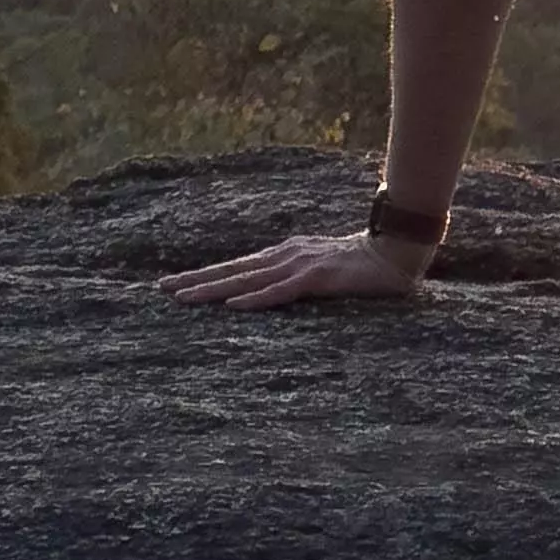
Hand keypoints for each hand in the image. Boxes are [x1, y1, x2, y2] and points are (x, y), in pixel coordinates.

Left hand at [159, 230, 433, 311]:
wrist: (398, 252)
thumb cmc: (364, 263)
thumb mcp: (322, 265)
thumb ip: (297, 274)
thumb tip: (273, 283)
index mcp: (286, 254)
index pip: (238, 266)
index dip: (206, 274)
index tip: (175, 282)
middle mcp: (287, 256)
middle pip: (233, 271)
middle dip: (196, 280)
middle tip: (161, 289)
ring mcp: (301, 266)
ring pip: (248, 280)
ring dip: (214, 289)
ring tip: (184, 298)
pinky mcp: (318, 278)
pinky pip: (281, 292)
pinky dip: (256, 299)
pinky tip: (234, 306)